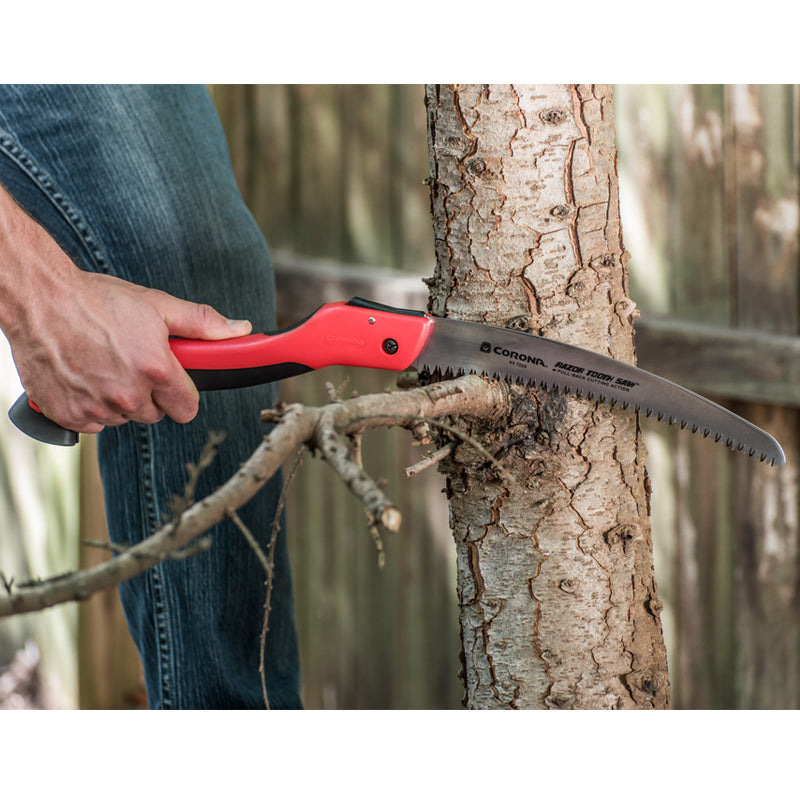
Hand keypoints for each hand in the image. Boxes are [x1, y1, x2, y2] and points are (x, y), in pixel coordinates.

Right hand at [0, 187, 249, 433]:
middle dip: (151, 395)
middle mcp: (128, 395)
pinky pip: (93, 424)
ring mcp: (97, 408)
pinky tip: (85, 378)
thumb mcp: (157, 306)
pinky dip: (91, 407)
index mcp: (155, 370)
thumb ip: (203, 324)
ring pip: (124, 419)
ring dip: (119, 401)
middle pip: (155, 415)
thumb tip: (241, 331)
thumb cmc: (96, 300)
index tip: (175, 385)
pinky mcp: (69, 415)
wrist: (39, 299)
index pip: (187, 408)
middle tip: (133, 365)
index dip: (182, 395)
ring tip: (105, 366)